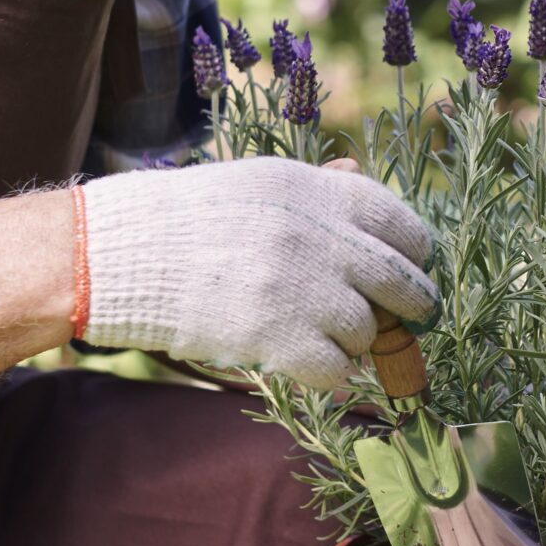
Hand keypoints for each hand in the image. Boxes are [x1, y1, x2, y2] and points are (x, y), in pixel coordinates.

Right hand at [79, 157, 434, 384]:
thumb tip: (358, 173)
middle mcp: (324, 239)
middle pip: (402, 284)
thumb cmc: (197, 214)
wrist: (131, 252)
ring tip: (324, 333)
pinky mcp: (280, 338)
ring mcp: (305, 291)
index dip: (415, 254)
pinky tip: (311, 362)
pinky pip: (336, 369)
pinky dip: (331, 372)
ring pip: (367, 332)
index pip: (404, 228)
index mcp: (324, 194)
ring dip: (354, 340)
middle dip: (410, 306)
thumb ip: (319, 186)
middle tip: (403, 318)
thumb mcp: (264, 181)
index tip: (409, 267)